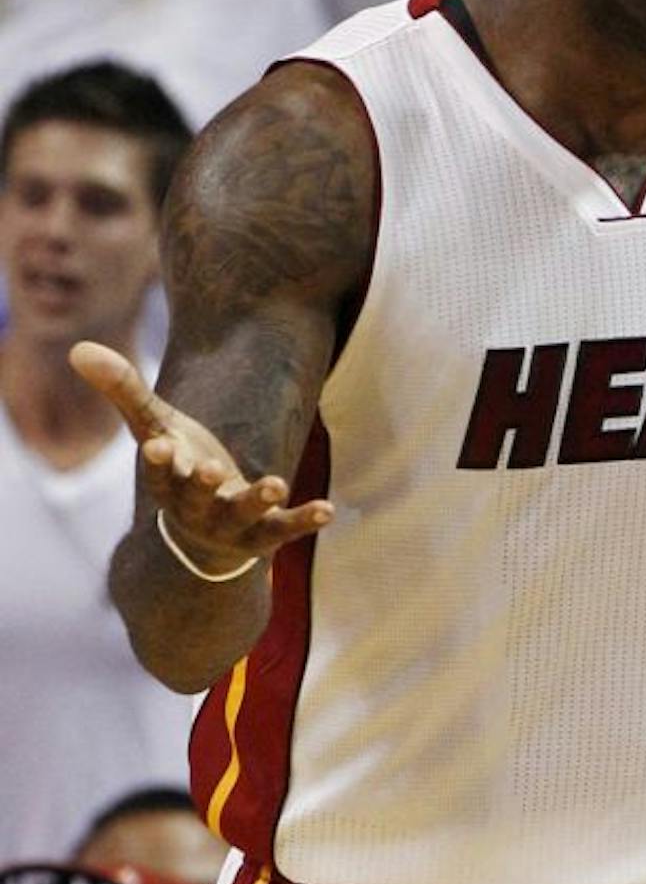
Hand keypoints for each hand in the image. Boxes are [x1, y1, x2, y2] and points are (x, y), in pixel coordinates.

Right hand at [69, 342, 331, 569]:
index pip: (157, 472)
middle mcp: (194, 507)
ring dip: (257, 500)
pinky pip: (285, 529)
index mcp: (166, 481)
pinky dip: (305, 519)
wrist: (205, 537)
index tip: (157, 448)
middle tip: (210, 468)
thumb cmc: (181, 469)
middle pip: (195, 496)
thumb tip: (78, 347)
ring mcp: (231, 524)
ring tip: (276, 484)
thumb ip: (125, 391)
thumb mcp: (157, 429)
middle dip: (201, 484)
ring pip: (241, 514)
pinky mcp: (265, 533)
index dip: (158, 462)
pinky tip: (328, 509)